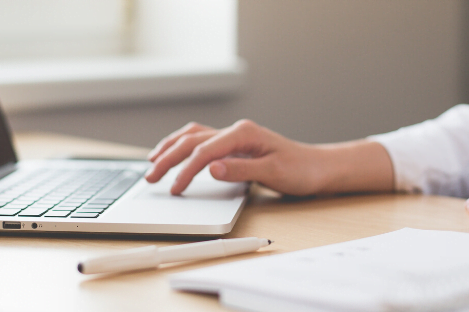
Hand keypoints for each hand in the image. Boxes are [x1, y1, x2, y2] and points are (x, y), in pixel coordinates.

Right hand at [144, 119, 393, 195]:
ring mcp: (234, 136)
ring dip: (170, 148)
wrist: (318, 167)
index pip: (204, 151)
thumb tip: (211, 168)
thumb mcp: (274, 173)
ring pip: (192, 136)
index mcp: (243, 134)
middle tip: (150, 178)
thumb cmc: (301, 170)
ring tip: (151, 162)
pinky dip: (182, 146)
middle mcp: (236, 131)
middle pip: (192, 141)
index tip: (175, 189)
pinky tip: (173, 153)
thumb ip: (241, 170)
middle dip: (167, 158)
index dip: (186, 171)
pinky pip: (201, 140)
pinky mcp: (234, 145)